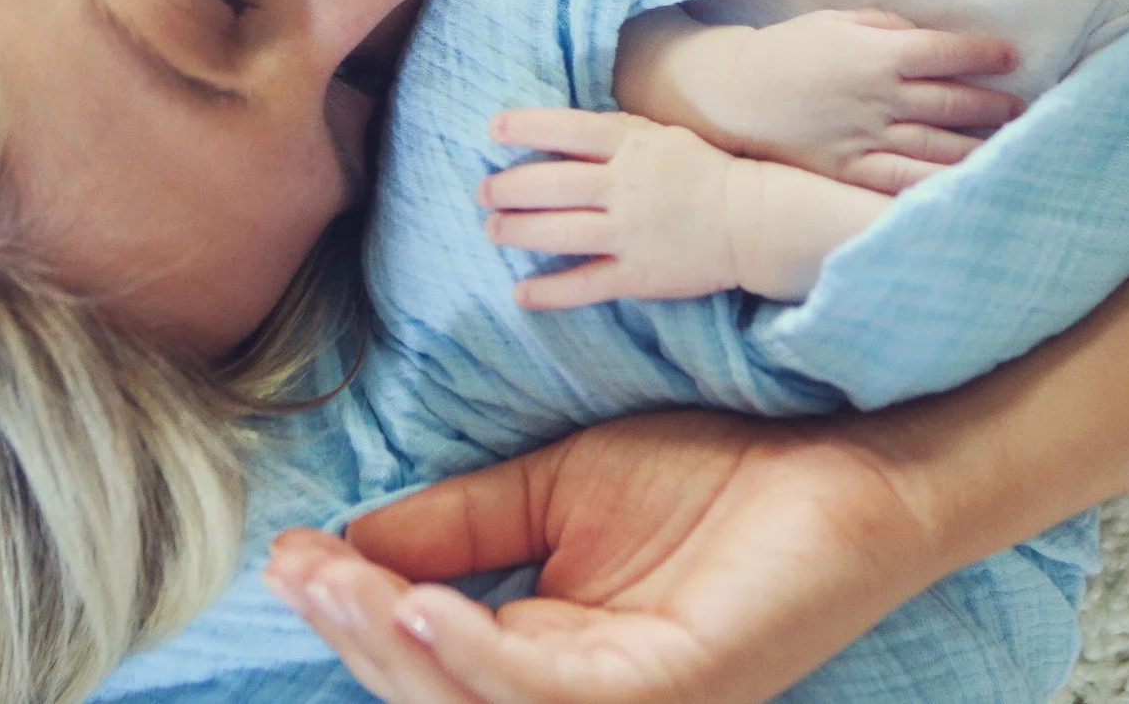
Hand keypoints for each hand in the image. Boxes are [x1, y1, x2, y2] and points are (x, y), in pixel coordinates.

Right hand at [261, 409, 949, 703]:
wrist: (840, 449)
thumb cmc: (713, 471)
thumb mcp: (556, 487)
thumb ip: (462, 523)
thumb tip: (351, 542)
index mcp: (555, 656)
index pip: (431, 653)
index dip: (353, 610)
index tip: (288, 554)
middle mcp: (586, 696)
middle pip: (439, 692)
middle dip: (356, 635)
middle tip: (299, 571)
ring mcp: (634, 703)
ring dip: (394, 652)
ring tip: (339, 585)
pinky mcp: (678, 691)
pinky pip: (552, 694)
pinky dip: (476, 656)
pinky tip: (420, 606)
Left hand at [478, 108, 756, 305]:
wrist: (753, 220)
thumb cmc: (704, 172)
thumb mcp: (661, 136)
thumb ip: (614, 134)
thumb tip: (561, 130)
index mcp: (632, 145)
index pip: (567, 129)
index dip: (525, 127)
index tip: (493, 129)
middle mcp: (625, 187)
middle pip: (552, 184)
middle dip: (508, 188)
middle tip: (484, 192)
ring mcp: (630, 233)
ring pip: (560, 232)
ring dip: (518, 231)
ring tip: (493, 230)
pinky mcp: (638, 274)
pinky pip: (585, 284)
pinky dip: (550, 291)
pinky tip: (522, 293)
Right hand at [628, 8, 1021, 192]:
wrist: (732, 94)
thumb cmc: (786, 49)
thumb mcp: (837, 20)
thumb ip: (886, 26)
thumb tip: (927, 37)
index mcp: (879, 54)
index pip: (949, 53)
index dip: (985, 54)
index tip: (1010, 56)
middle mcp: (881, 98)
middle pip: (952, 102)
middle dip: (992, 104)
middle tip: (1018, 106)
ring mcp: (868, 138)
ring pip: (938, 144)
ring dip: (978, 143)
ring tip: (1005, 142)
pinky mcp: (850, 170)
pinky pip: (903, 180)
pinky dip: (938, 182)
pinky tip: (964, 183)